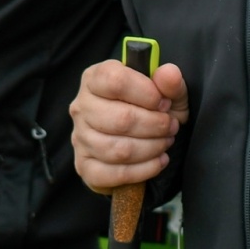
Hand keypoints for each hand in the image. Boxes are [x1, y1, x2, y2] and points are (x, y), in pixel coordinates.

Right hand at [70, 59, 189, 192]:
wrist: (141, 135)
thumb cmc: (151, 107)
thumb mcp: (167, 90)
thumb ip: (170, 81)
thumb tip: (168, 74)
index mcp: (95, 78)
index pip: (115, 81)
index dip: (147, 93)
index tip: (164, 103)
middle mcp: (82, 106)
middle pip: (120, 119)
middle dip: (154, 126)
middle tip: (170, 126)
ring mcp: (79, 137)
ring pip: (117, 149)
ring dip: (150, 148)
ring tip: (165, 142)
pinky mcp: (84, 166)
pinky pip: (111, 174)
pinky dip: (141, 171)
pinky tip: (157, 162)